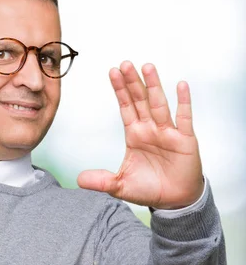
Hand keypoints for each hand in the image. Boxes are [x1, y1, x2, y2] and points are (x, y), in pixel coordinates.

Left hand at [77, 62, 203, 208]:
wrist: (175, 201)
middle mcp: (151, 129)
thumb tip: (78, 179)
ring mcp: (168, 133)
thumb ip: (101, 181)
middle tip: (125, 63)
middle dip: (132, 82)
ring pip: (159, 104)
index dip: (119, 90)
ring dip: (153, 86)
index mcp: (134, 135)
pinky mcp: (185, 140)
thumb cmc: (150, 189)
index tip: (113, 72)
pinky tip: (181, 85)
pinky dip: (184, 102)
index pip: (125, 107)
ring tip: (147, 67)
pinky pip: (184, 118)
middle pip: (140, 100)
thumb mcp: (120, 186)